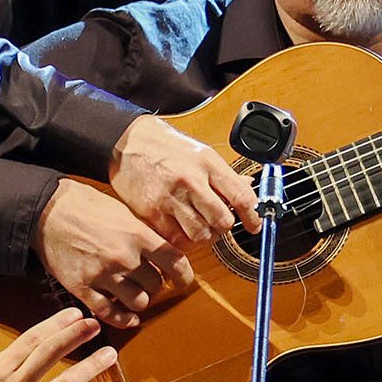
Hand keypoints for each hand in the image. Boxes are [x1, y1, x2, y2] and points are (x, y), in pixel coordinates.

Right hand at [40, 179, 194, 330]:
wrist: (47, 211)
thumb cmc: (85, 206)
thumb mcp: (124, 212)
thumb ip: (145, 234)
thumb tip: (167, 252)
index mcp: (137, 235)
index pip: (175, 263)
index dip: (184, 276)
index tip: (184, 281)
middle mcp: (124, 257)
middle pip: (157, 286)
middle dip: (156, 285)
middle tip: (150, 280)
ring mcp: (103, 275)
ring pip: (138, 303)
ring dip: (140, 300)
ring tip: (136, 293)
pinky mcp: (83, 288)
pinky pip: (110, 314)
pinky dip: (123, 319)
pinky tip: (129, 318)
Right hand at [109, 114, 258, 243]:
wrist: (127, 143)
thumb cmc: (166, 147)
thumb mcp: (201, 153)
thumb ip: (224, 175)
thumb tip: (248, 188)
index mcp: (207, 163)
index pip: (241, 197)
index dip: (253, 217)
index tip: (254, 224)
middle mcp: (190, 180)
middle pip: (222, 221)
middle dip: (226, 227)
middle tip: (221, 223)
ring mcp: (170, 198)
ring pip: (201, 235)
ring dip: (206, 235)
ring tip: (201, 226)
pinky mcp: (152, 212)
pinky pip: (177, 238)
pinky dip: (184, 239)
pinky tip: (182, 228)